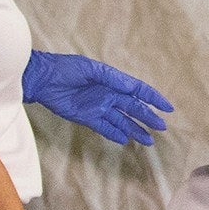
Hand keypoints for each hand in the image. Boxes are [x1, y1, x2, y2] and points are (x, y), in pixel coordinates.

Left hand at [22, 53, 172, 145]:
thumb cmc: (65, 68)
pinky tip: (126, 140)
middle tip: (161, 128)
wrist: (40, 79)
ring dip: (135, 130)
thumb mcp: (91, 68)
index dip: (153, 98)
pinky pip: (105, 128)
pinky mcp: (86, 118)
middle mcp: (108, 95)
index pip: (138, 90)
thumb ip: (112, 78)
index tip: (168, 108)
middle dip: (148, 118)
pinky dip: (115, 134)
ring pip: (122, 121)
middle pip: (133, 108)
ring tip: (148, 140)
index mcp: (112, 81)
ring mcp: (98, 107)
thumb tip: (132, 88)